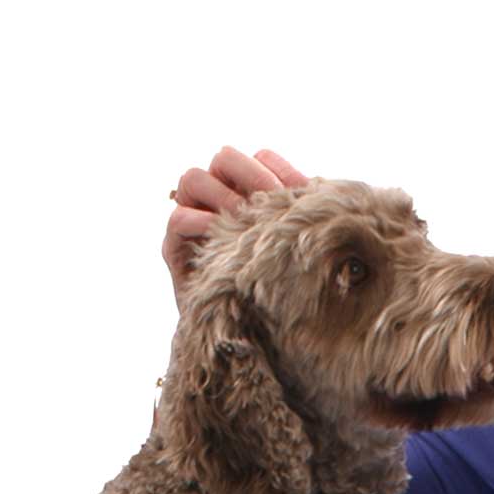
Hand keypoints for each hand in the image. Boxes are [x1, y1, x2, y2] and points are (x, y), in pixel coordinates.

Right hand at [164, 147, 308, 299]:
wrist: (248, 335)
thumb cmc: (275, 288)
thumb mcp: (294, 248)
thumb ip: (300, 218)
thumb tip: (319, 191)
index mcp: (248, 192)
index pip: (260, 158)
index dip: (278, 169)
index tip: (300, 191)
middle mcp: (217, 198)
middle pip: (225, 158)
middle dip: (250, 175)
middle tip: (270, 200)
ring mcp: (192, 218)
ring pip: (194, 178)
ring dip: (223, 196)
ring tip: (245, 221)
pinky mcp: (174, 246)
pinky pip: (178, 218)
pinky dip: (200, 223)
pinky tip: (226, 243)